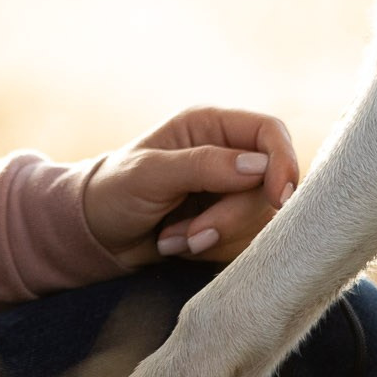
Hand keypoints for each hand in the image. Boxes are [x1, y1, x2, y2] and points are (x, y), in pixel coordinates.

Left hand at [82, 107, 298, 266]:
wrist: (95, 233)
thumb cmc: (114, 191)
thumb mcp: (149, 173)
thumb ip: (202, 165)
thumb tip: (258, 166)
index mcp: (210, 125)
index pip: (269, 132)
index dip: (282, 162)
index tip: (276, 199)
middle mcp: (227, 154)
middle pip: (268, 185)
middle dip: (231, 218)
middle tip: (191, 235)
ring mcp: (230, 191)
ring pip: (260, 219)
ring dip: (217, 238)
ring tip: (172, 237)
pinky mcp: (228, 223)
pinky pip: (246, 243)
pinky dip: (214, 251)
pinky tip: (177, 245)